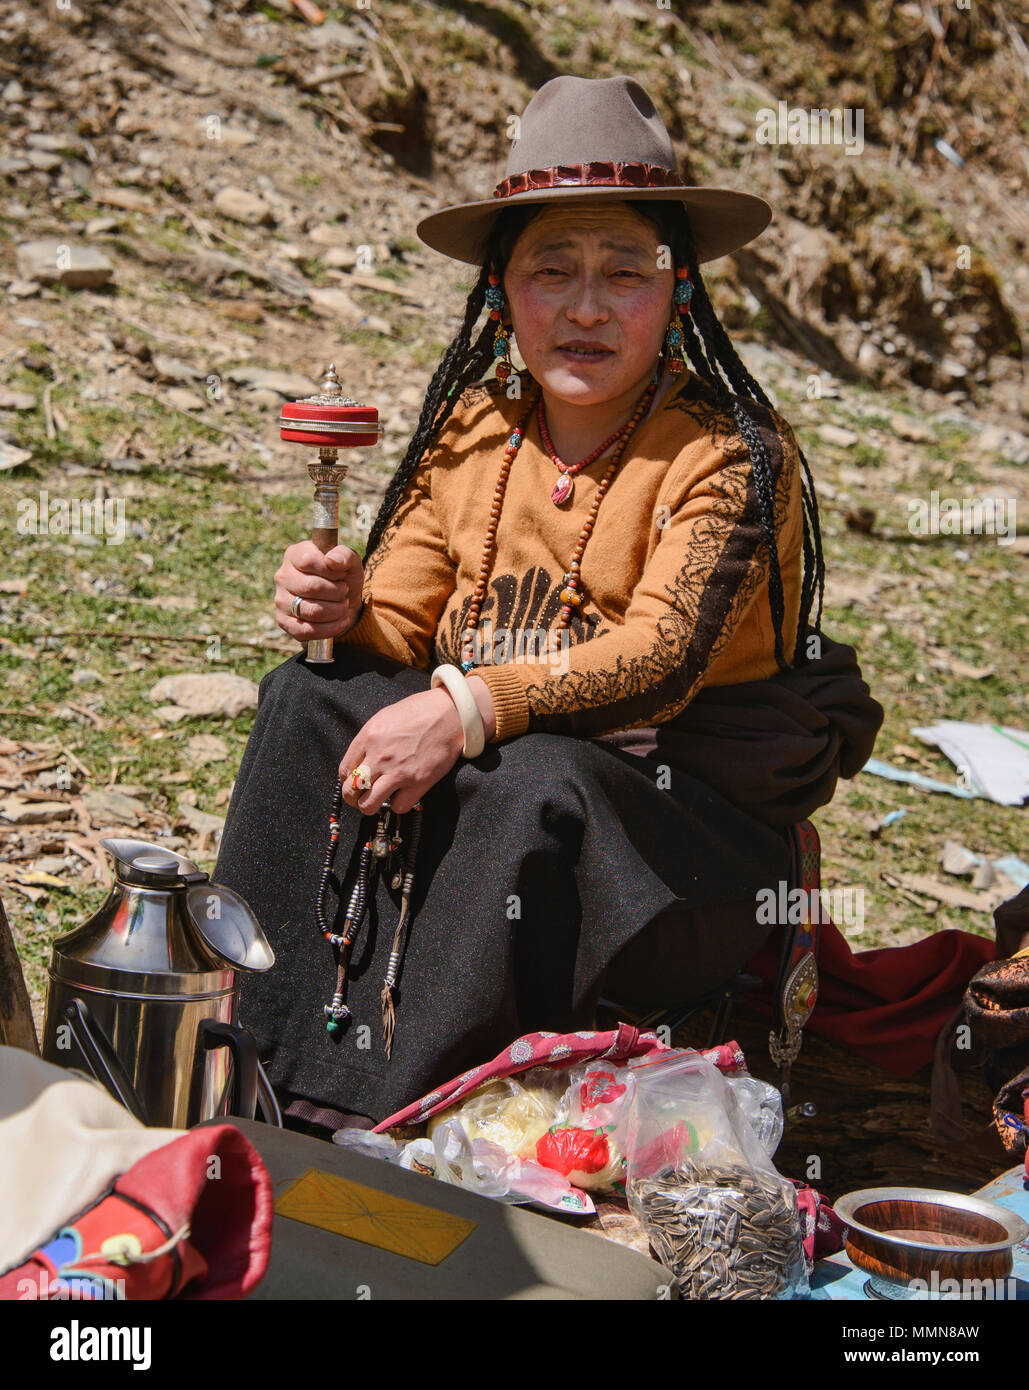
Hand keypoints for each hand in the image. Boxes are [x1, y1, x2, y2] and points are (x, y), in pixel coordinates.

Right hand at [274, 541, 362, 644]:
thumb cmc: (343, 578)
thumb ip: (344, 555)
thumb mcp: (350, 562)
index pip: (308, 561)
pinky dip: (330, 628)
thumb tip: (331, 560)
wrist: (344, 602)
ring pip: (312, 611)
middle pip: (311, 587)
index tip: (342, 575)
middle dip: (337, 592)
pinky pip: (307, 630)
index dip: (331, 571)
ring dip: (336, 610)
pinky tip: (341, 621)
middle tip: (345, 592)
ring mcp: (280, 600)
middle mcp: (283, 576)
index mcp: (294, 555)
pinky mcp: (283, 621)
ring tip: (343, 606)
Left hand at [340, 688, 465, 815]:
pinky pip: (398, 807)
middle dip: (353, 798)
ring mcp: (399, 771)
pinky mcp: (419, 782)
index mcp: (369, 737)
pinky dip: (397, 804)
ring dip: (369, 807)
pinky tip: (400, 795)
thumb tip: (359, 761)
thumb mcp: (384, 718)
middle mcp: (380, 756)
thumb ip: (369, 740)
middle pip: (351, 791)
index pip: (344, 770)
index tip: (353, 782)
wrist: (449, 713)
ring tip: (375, 802)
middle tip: (360, 797)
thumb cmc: (418, 712)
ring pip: (369, 805)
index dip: (347, 780)